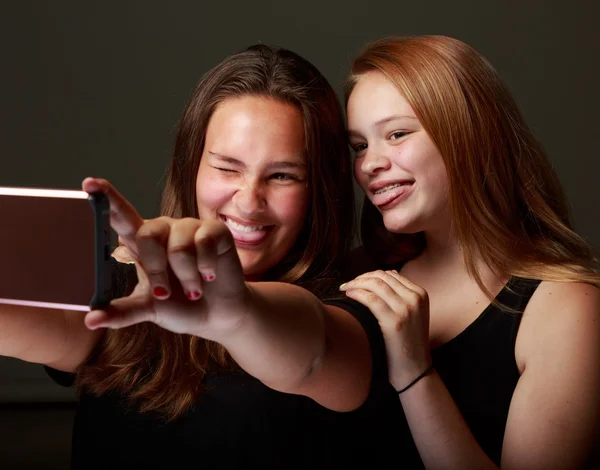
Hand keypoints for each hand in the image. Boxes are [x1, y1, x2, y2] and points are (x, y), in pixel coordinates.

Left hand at [81, 177, 249, 338]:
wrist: (217, 315)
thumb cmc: (180, 307)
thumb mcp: (148, 310)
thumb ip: (121, 312)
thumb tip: (91, 321)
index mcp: (142, 243)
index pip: (120, 216)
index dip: (106, 198)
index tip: (89, 183)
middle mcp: (164, 230)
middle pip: (147, 235)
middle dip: (156, 271)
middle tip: (165, 293)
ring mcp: (190, 227)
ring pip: (178, 247)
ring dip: (186, 276)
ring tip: (194, 288)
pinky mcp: (214, 230)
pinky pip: (204, 243)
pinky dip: (206, 267)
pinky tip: (210, 274)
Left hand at [340, 270, 430, 389]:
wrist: (414, 369)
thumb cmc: (408, 342)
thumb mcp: (413, 314)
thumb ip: (402, 294)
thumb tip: (389, 274)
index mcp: (421, 294)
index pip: (390, 274)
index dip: (370, 275)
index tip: (357, 280)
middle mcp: (415, 298)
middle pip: (382, 277)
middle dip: (361, 277)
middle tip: (348, 284)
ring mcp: (406, 309)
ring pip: (375, 284)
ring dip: (356, 283)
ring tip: (345, 289)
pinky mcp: (395, 321)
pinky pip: (370, 299)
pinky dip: (357, 293)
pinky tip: (348, 295)